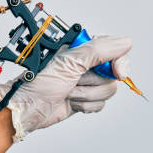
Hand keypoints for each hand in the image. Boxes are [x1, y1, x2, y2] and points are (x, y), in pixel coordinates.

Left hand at [0, 35, 132, 141]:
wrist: (27, 109)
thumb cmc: (37, 83)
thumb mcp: (69, 62)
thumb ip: (99, 49)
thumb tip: (125, 42)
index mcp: (82, 49)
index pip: (114, 51)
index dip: (119, 63)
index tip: (118, 73)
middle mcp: (86, 64)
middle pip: (113, 75)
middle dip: (93, 83)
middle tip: (75, 81)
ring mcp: (85, 82)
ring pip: (108, 91)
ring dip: (87, 95)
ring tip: (68, 92)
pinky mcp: (84, 99)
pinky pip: (100, 104)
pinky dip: (86, 106)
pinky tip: (71, 102)